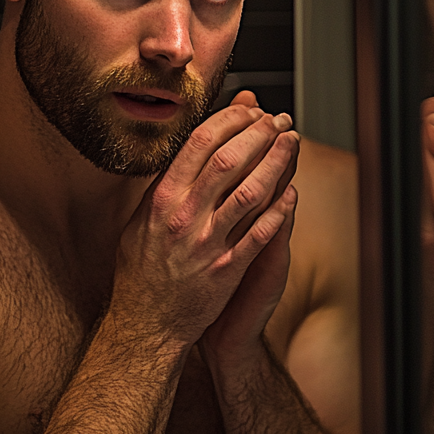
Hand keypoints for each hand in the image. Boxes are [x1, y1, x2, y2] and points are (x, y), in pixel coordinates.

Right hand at [111, 92, 299, 347]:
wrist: (145, 324)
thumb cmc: (142, 271)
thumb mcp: (141, 219)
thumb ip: (166, 184)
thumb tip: (186, 150)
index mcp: (162, 198)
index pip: (200, 144)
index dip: (230, 121)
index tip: (250, 110)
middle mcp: (183, 216)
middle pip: (229, 160)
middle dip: (259, 134)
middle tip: (279, 119)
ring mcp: (206, 242)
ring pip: (250, 191)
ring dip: (276, 163)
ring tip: (292, 143)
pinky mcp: (226, 269)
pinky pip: (259, 234)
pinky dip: (278, 210)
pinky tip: (292, 191)